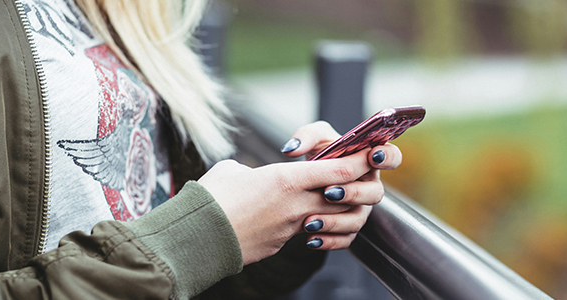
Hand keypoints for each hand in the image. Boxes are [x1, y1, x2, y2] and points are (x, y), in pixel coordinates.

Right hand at [198, 150, 371, 264]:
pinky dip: (314, 226)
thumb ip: (255, 170)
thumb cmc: (209, 198)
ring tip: (329, 199)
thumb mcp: (233, 171)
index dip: (360, 161)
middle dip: (356, 185)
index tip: (371, 153)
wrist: (195, 239)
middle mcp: (296, 204)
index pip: (339, 170)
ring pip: (331, 216)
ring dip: (337, 208)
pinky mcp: (282, 244)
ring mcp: (291, 227)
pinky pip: (309, 233)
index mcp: (286, 179)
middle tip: (356, 175)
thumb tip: (255, 177)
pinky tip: (305, 220)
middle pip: (344, 195)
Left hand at [280, 121, 401, 249]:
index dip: (387, 157)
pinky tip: (311, 238)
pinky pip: (345, 239)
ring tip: (310, 221)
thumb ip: (305, 136)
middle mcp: (369, 186)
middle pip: (375, 193)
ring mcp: (360, 209)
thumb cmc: (318, 155)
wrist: (304, 182)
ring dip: (335, 221)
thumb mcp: (313, 139)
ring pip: (358, 220)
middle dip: (353, 193)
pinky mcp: (348, 228)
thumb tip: (292, 150)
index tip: (372, 156)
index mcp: (369, 161)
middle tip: (329, 192)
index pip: (392, 157)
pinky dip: (328, 240)